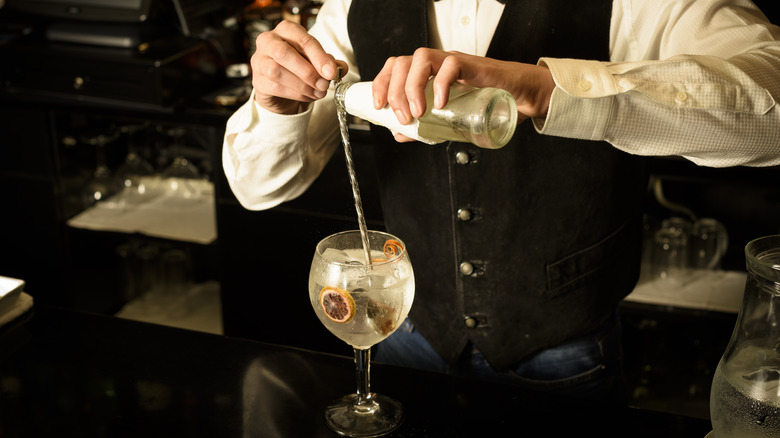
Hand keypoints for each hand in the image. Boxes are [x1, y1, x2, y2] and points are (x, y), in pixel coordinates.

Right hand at [251, 20, 347, 114]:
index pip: (302, 39)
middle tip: (324, 84)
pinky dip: (296, 94)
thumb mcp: (316, 61)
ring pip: (276, 71)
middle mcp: (268, 41)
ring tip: (318, 91)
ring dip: (302, 85)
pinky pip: (275, 87)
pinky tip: (308, 96)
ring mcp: (259, 60)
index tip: (332, 72)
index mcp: (286, 30)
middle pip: (283, 52)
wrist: (282, 88)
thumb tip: (341, 68)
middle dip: (307, 71)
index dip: (319, 56)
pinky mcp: (257, 80)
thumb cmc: (299, 67)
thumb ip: (329, 63)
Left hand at [371, 48, 555, 138]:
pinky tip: (441, 103)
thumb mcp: (448, 118)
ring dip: (413, 86)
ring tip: (418, 112)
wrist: (519, 97)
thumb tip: (399, 134)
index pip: (395, 66)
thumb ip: (424, 124)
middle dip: (394, 91)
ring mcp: (454, 61)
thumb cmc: (484, 103)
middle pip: (402, 62)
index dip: (380, 82)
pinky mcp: (473, 65)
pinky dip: (441, 83)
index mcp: (426, 72)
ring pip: (421, 58)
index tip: (378, 106)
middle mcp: (437, 62)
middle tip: (402, 117)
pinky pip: (451, 65)